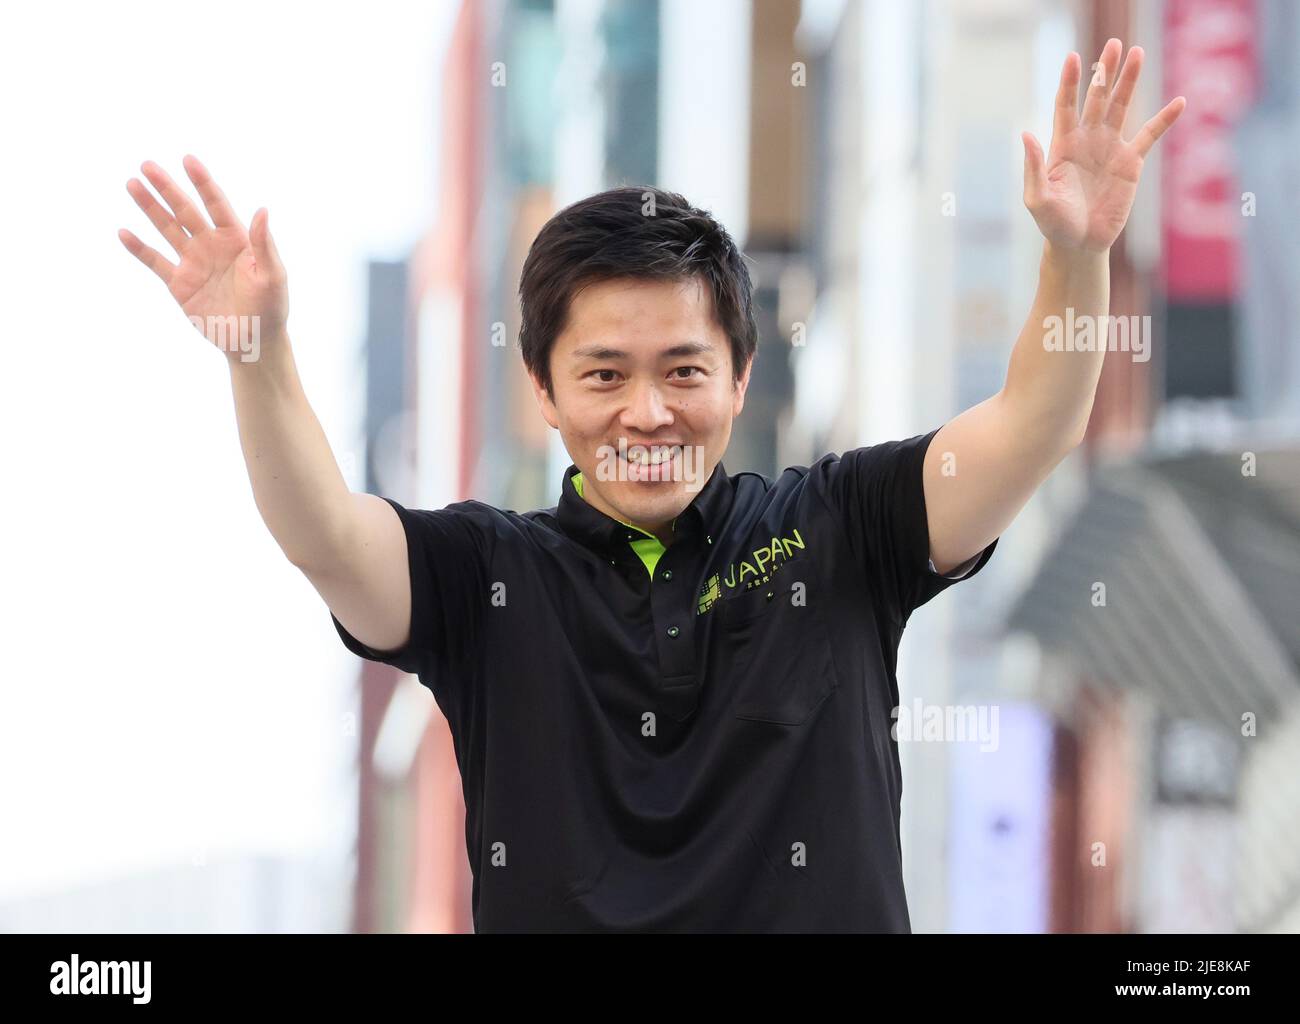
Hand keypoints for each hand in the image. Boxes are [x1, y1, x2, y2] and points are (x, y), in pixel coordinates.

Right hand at [119, 155, 288, 358]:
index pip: (217, 204)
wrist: (253, 342)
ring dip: (150, 208)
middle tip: (147, 165)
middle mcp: (212, 245)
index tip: (188, 160)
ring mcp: (193, 263)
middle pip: (185, 210)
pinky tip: (124, 232)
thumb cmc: (270, 308)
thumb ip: (265, 244)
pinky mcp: (179, 284)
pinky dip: (139, 248)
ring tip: (132, 185)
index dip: (203, 183)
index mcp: (236, 239)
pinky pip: (155, 262)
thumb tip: (263, 210)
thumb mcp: (272, 276)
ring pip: (167, 229)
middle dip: (167, 188)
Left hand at [1022, 39, 1185, 252]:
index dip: (1070, 82)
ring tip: (1138, 53)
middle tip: (1114, 44)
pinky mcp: (1131, 163)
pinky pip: (1150, 135)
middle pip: (1096, 98)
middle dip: (1105, 71)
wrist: (1079, 245)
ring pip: (1121, 107)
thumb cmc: (1054, 224)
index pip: (1066, 105)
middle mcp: (1087, 140)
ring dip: (1129, 82)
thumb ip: (1034, 167)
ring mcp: (1110, 148)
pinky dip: (1164, 120)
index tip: (1073, 57)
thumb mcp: (1038, 199)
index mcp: (1063, 145)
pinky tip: (1179, 102)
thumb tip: (1026, 134)